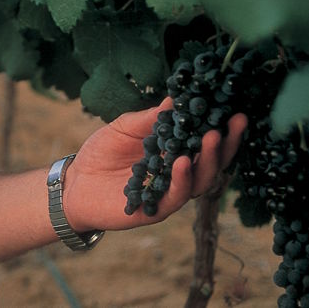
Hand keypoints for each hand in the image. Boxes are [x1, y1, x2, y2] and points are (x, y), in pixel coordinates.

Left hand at [62, 98, 246, 230]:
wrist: (74, 183)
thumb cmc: (101, 153)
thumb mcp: (125, 127)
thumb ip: (150, 118)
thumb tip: (176, 99)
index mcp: (175, 153)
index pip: (205, 142)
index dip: (222, 128)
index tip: (234, 109)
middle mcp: (178, 175)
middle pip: (211, 162)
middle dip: (225, 143)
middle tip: (233, 122)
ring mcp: (169, 193)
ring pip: (199, 181)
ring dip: (208, 160)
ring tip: (211, 138)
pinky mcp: (155, 209)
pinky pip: (175, 197)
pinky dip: (181, 179)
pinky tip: (182, 162)